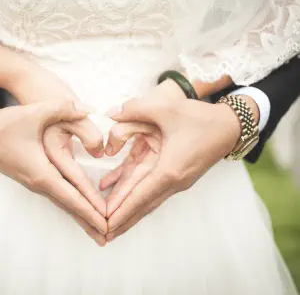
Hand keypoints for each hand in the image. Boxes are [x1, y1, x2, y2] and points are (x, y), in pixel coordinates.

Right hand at [0, 100, 106, 245]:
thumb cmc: (3, 126)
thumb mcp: (33, 113)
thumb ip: (62, 108)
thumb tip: (89, 108)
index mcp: (43, 172)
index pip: (73, 196)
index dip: (91, 210)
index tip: (106, 224)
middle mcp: (40, 183)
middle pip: (70, 207)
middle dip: (89, 222)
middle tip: (108, 238)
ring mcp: (37, 183)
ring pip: (65, 204)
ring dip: (82, 217)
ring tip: (97, 231)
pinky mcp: (36, 178)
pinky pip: (59, 197)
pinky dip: (73, 206)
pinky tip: (80, 209)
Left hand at [102, 80, 241, 240]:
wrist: (229, 127)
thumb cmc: (200, 118)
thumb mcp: (167, 108)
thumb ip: (135, 109)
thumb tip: (110, 113)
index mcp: (169, 169)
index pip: (139, 197)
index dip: (120, 212)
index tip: (105, 226)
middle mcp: (174, 181)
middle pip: (143, 205)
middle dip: (123, 220)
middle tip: (103, 235)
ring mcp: (178, 181)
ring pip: (149, 200)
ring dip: (131, 212)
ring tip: (114, 224)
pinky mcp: (179, 176)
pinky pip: (155, 190)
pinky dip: (140, 197)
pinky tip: (127, 196)